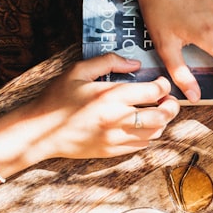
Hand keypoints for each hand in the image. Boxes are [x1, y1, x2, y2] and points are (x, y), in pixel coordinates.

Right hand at [29, 53, 179, 158]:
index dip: (163, 86)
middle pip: (161, 115)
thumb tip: (134, 63)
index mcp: (110, 96)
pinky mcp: (113, 151)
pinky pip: (142, 145)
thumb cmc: (57, 99)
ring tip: (157, 112)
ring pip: (155, 132)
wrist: (42, 132)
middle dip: (171, 106)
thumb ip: (108, 61)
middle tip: (169, 100)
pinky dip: (148, 135)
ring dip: (162, 121)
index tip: (161, 83)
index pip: (153, 91)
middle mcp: (117, 119)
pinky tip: (142, 126)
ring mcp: (116, 138)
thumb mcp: (78, 71)